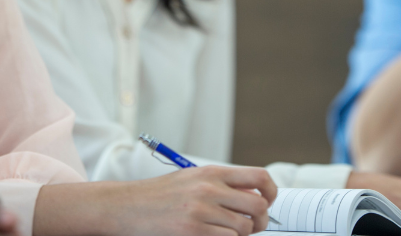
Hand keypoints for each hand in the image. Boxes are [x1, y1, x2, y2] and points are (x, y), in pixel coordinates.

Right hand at [111, 166, 276, 235]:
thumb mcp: (192, 178)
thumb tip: (254, 194)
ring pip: (244, 229)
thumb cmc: (161, 195)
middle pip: (258, 206)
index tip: (269, 201)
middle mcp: (209, 189)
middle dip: (260, 220)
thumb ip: (221, 184)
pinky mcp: (193, 232)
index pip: (259, 177)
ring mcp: (202, 212)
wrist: (128, 206)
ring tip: (224, 230)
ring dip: (239, 234)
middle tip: (252, 225)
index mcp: (211, 172)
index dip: (271, 191)